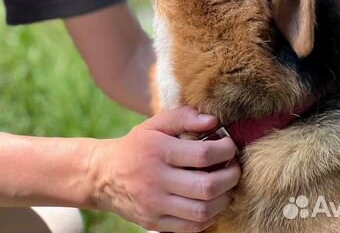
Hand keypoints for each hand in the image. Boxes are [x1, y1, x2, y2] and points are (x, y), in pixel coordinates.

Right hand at [87, 106, 240, 231]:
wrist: (104, 175)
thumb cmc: (138, 145)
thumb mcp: (155, 124)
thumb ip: (183, 117)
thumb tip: (213, 121)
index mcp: (158, 150)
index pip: (203, 154)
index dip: (225, 150)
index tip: (230, 146)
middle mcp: (156, 179)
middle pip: (207, 186)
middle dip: (231, 177)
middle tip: (235, 167)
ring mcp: (155, 204)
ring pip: (202, 211)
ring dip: (224, 199)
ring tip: (227, 186)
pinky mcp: (155, 223)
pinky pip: (191, 227)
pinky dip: (209, 217)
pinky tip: (213, 202)